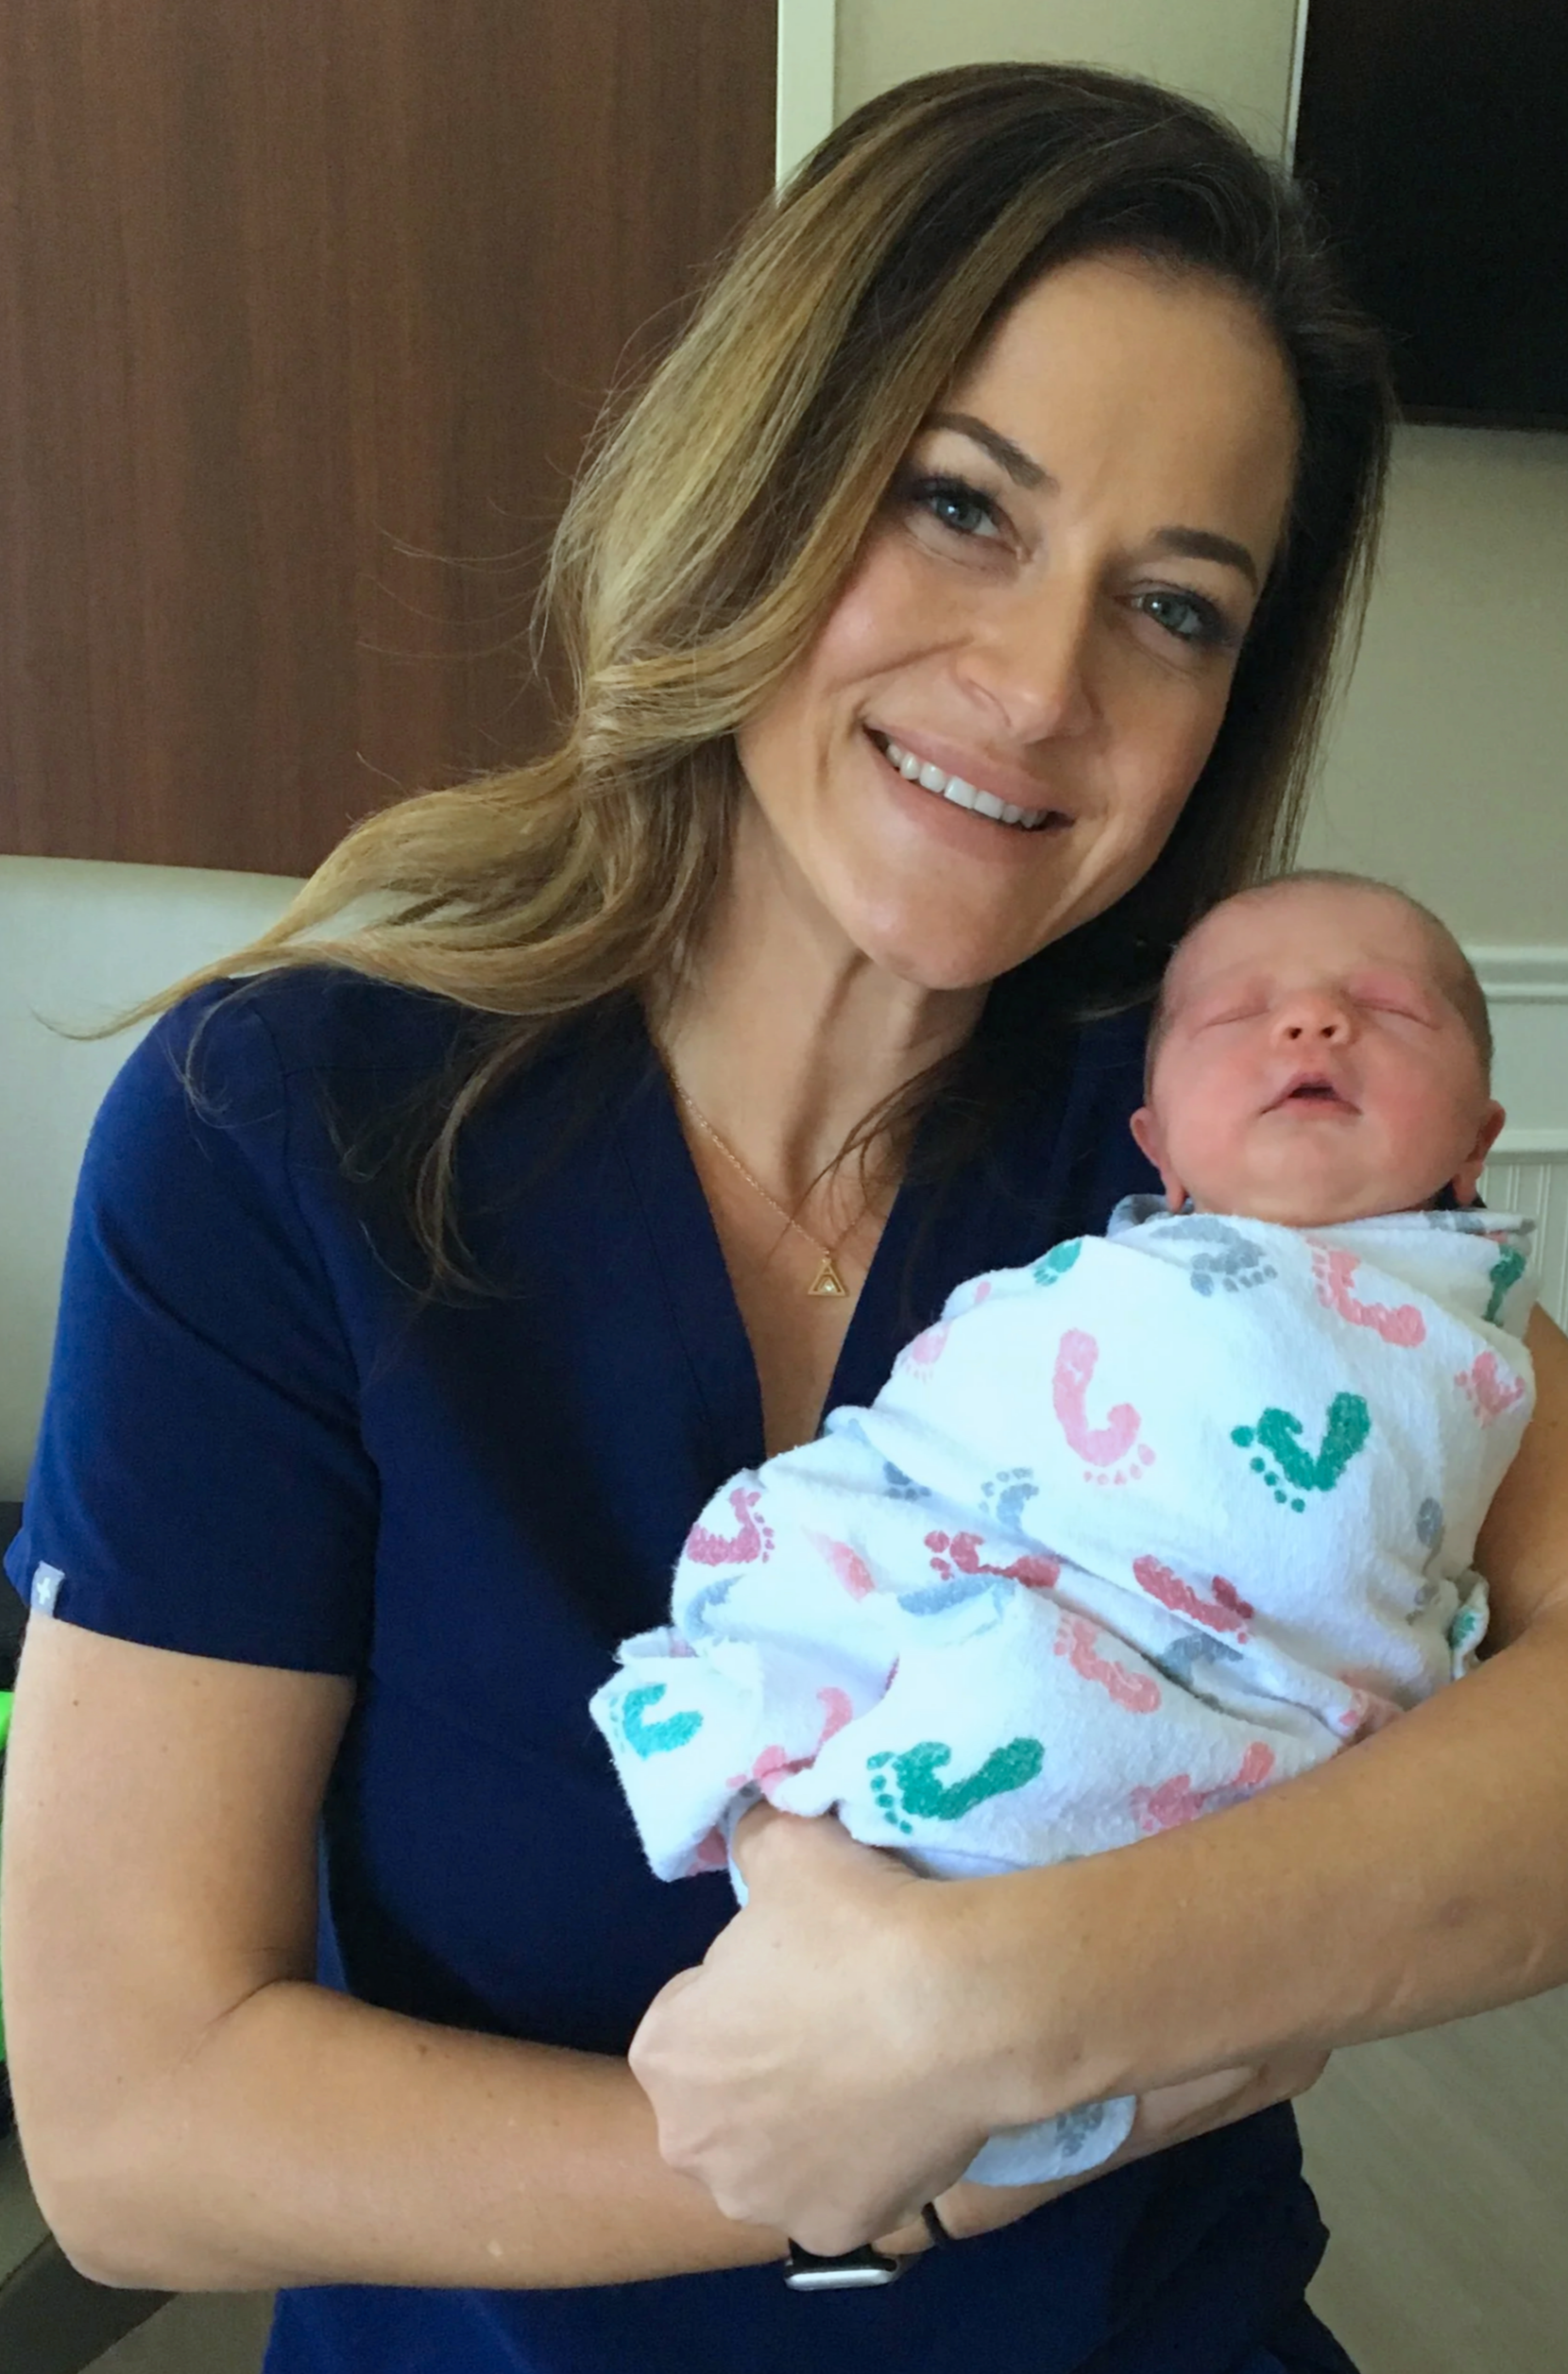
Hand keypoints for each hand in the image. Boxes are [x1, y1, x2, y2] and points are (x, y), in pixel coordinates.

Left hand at [630, 1807, 1331, 2254]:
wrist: (965, 2006)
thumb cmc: (858, 1926)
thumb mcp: (787, 1846)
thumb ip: (753, 1840)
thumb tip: (756, 1826)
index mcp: (665, 2055)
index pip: (688, 2018)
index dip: (741, 1989)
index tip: (796, 1968)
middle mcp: (693, 2144)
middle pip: (722, 2096)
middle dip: (761, 2063)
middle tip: (832, 2016)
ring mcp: (765, 2199)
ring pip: (775, 2152)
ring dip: (804, 2121)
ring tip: (868, 2065)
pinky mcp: (835, 2233)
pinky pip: (839, 2191)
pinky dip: (861, 2162)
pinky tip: (895, 2114)